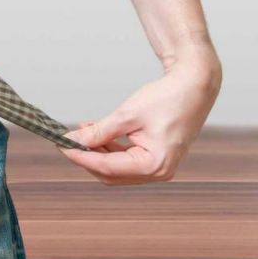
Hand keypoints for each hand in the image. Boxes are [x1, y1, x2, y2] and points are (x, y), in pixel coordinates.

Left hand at [59, 46, 220, 184]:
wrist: (195, 84)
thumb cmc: (168, 97)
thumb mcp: (127, 115)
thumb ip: (98, 132)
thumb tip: (72, 141)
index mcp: (155, 164)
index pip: (108, 168)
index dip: (81, 157)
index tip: (62, 146)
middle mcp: (159, 172)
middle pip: (112, 174)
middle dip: (89, 157)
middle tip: (69, 140)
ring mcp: (160, 167)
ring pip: (118, 169)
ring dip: (99, 152)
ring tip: (83, 131)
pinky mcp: (158, 158)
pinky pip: (129, 161)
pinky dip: (112, 149)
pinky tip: (99, 134)